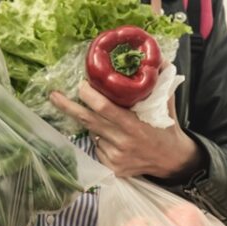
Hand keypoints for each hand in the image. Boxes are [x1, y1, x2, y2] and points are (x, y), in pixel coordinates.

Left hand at [50, 82, 201, 178]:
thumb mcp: (167, 102)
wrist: (172, 160)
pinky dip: (100, 138)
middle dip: (68, 106)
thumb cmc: (167, 127)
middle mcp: (122, 143)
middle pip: (88, 121)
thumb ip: (161, 80)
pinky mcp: (111, 168)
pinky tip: (113, 138)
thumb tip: (157, 56)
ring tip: (109, 121)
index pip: (104, 109)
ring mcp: (115, 157)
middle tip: (53, 95)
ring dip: (93, 123)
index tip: (80, 84)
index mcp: (134, 126)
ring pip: (92, 133)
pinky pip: (97, 147)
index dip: (89, 96)